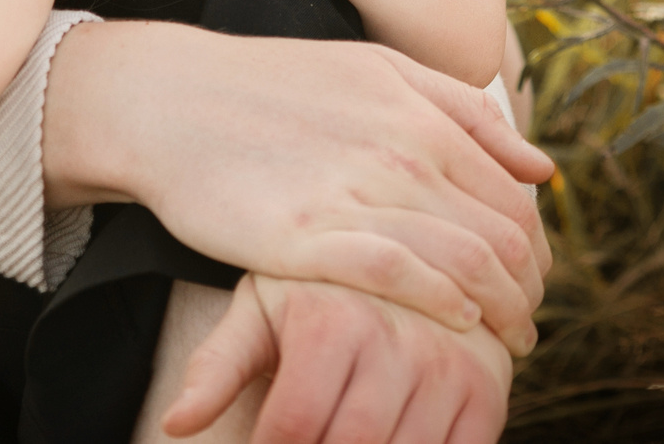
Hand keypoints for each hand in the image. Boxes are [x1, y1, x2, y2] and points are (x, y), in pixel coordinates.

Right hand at [42, 25, 552, 349]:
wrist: (169, 100)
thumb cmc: (272, 86)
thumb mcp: (373, 70)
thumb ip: (461, 111)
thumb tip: (542, 169)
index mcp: (419, 112)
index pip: (515, 197)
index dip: (538, 249)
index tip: (534, 282)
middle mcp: (400, 150)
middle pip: (505, 238)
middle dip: (530, 291)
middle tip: (527, 324)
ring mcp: (354, 192)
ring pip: (467, 263)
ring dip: (503, 312)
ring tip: (505, 342)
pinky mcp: (307, 235)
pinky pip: (403, 277)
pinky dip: (445, 305)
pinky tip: (456, 323)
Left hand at [162, 274, 512, 443]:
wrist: (411, 239)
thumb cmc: (317, 284)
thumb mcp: (262, 308)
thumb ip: (217, 366)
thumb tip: (173, 424)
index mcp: (332, 320)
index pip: (292, 423)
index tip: (262, 443)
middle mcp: (395, 341)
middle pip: (349, 442)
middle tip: (300, 440)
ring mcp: (449, 368)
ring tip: (336, 435)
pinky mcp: (490, 390)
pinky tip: (390, 439)